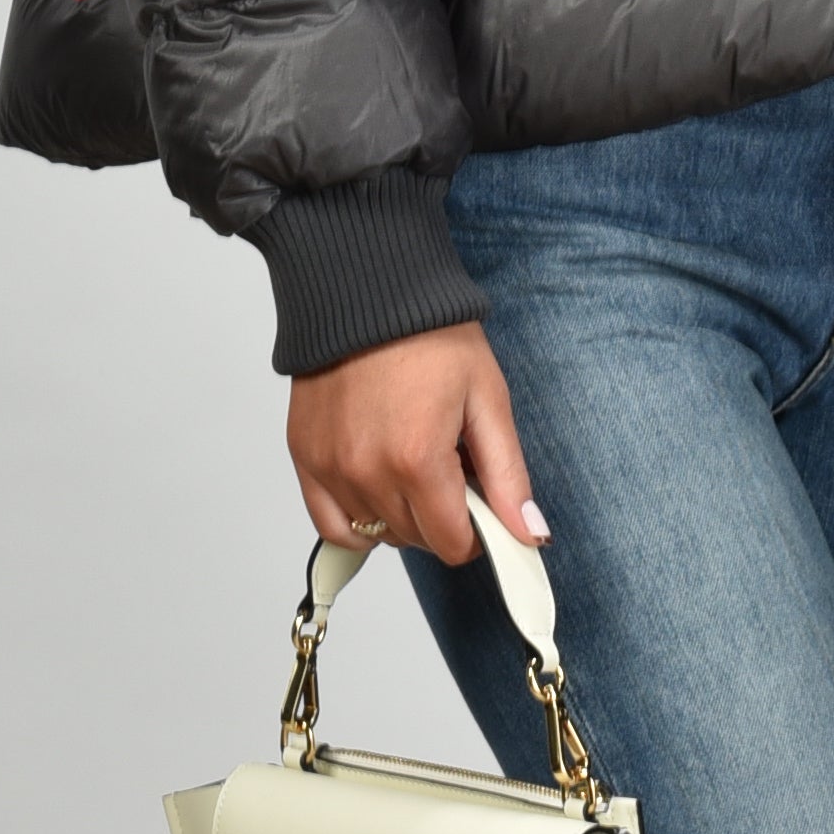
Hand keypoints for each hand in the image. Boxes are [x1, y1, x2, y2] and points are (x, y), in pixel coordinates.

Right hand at [288, 321, 546, 565]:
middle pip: (417, 540)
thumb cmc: (430, 335)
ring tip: (413, 463)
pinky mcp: (306, 457)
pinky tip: (379, 490)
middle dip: (442, 518)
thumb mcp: (487, 400)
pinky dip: (358, 520)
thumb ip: (507, 476)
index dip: (477, 531)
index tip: (481, 503)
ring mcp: (331, 467)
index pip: (452, 544)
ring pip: (377, 533)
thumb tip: (528, 535)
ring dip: (403, 515)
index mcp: (417, 459)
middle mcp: (367, 471)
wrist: (370, 289)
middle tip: (451, 468)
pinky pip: (333, 523)